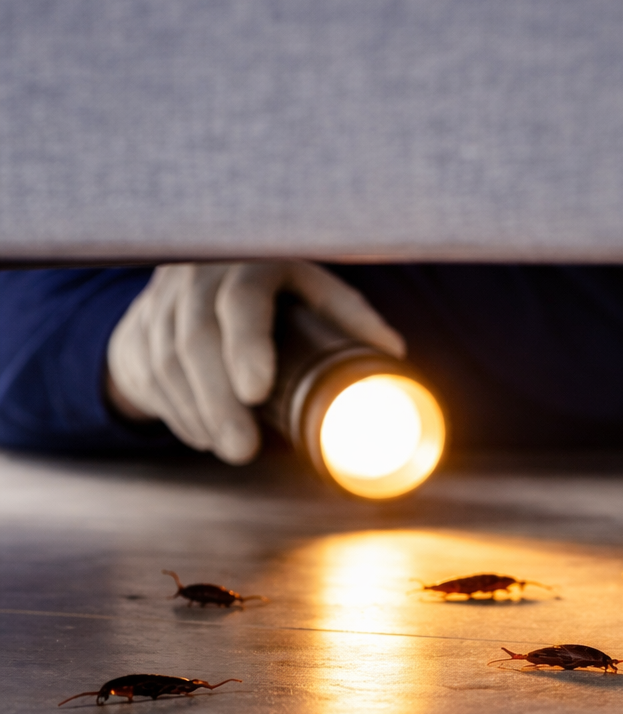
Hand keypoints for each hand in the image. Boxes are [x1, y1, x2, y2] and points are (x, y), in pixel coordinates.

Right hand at [106, 261, 405, 462]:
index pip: (240, 303)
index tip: (257, 392)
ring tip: (232, 448)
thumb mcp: (310, 289)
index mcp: (246, 263)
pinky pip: (150, 380)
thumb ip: (348, 315)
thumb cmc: (269, 290)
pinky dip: (180, 414)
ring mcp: (159, 304)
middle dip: (219, 404)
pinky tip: (204, 436)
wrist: (189, 284)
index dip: (246, 347)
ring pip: (167, 365)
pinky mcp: (136, 331)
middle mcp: (195, 278)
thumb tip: (395, 353)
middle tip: (243, 450)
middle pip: (195, 342)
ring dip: (200, 415)